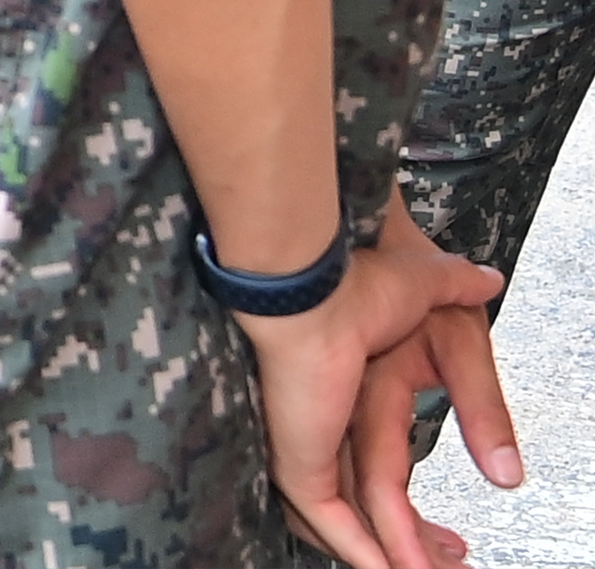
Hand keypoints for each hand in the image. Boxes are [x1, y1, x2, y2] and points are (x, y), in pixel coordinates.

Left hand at [241, 193, 516, 568]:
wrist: (325, 264)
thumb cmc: (378, 282)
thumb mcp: (456, 341)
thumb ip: (478, 374)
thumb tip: (502, 349)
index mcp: (362, 402)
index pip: (387, 478)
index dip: (417, 523)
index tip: (453, 548)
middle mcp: (332, 426)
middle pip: (370, 509)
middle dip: (412, 550)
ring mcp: (311, 440)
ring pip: (351, 520)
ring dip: (396, 556)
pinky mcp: (300, 449)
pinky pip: (328, 514)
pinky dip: (359, 547)